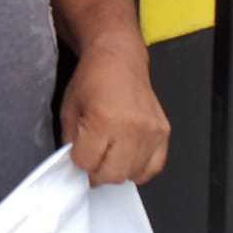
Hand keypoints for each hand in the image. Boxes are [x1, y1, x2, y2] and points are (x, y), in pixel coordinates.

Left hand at [60, 39, 169, 186]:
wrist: (119, 58)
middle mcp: (131, 128)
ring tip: (110, 156)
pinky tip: (128, 158)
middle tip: (92, 161)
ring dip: (117, 171)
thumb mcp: (69, 108)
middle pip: (112, 174)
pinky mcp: (163, 132)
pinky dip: (139, 169)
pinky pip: (154, 167)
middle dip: (96, 173)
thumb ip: (71, 140)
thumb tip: (74, 165)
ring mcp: (150, 132)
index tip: (78, 154)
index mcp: (103, 119)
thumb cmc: (92, 79)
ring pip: (132, 174)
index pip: (86, 162)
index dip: (78, 161)